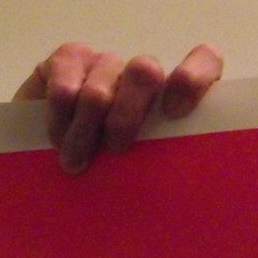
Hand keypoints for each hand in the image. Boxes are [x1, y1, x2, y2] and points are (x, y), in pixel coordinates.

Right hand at [14, 42, 223, 172]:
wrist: (52, 162)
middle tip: (116, 150)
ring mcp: (105, 63)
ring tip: (76, 163)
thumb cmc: (115, 175)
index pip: (205, 61)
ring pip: (99, 91)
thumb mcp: (147, 173)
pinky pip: (64, 90)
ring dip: (84, 133)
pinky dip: (60, 122)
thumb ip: (166, 167)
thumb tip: (182, 197)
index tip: (175, 113)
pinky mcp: (68, 60)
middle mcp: (144, 73)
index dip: (194, 79)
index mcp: (177, 96)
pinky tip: (57, 142)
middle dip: (127, 116)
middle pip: (145, 72)